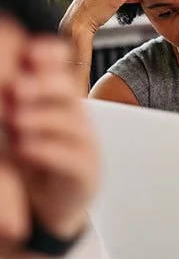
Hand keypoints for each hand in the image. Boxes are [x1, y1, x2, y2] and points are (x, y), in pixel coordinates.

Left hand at [0, 38, 98, 258]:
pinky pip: (72, 158)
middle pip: (67, 91)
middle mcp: (73, 117)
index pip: (59, 68)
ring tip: (16, 120)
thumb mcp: (19, 123)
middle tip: (16, 87)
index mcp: (56, 99)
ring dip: (42, 119)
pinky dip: (47, 152)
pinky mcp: (86, 173)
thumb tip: (13, 69)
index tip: (29, 52)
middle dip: (43, 86)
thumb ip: (20, 95)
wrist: (47, 206)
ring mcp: (83, 144)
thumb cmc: (29, 160)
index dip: (48, 58)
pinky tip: (26, 148)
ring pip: (71, 123)